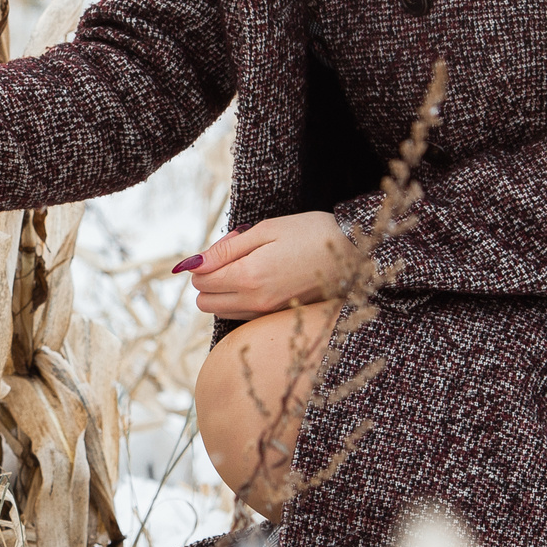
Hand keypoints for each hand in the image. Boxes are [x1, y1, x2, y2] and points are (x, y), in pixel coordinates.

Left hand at [177, 212, 348, 319]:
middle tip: (230, 257)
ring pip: (223, 311)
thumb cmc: (309, 232)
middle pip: (206, 302)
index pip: (201, 281)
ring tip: (247, 265)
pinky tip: (259, 278)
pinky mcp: (281, 316)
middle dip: (208, 281)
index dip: (201, 265)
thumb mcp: (265, 231)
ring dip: (223, 291)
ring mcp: (270, 312)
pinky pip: (244, 315)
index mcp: (249, 276)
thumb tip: (193, 264)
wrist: (353, 251)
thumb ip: (226, 249)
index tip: (220, 250)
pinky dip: (240, 300)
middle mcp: (256, 300)